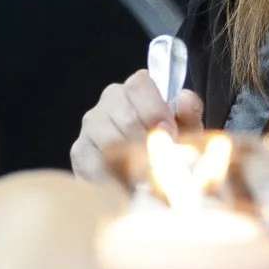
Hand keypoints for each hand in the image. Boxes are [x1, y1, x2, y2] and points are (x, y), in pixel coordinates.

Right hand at [71, 70, 204, 183]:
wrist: (148, 178)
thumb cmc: (168, 147)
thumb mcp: (186, 131)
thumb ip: (188, 114)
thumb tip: (186, 99)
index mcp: (135, 90)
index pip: (138, 85)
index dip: (155, 109)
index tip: (170, 132)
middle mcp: (109, 101)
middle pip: (126, 116)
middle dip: (148, 141)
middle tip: (162, 160)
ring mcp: (91, 126)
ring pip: (110, 141)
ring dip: (133, 161)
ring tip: (148, 175)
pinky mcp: (80, 151)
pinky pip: (94, 163)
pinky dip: (114, 176)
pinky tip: (129, 184)